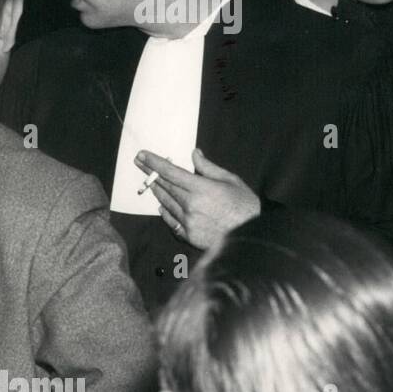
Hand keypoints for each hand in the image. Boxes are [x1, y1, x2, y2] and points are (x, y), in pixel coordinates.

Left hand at [135, 148, 260, 249]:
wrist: (252, 236)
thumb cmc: (246, 207)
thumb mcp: (232, 181)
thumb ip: (209, 168)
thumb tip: (194, 154)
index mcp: (202, 188)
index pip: (171, 172)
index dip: (155, 163)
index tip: (142, 155)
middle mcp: (191, 204)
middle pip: (165, 186)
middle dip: (151, 173)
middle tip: (140, 164)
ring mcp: (188, 221)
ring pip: (166, 203)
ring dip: (156, 191)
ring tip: (150, 182)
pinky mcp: (189, 235)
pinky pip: (171, 221)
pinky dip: (165, 212)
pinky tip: (162, 206)